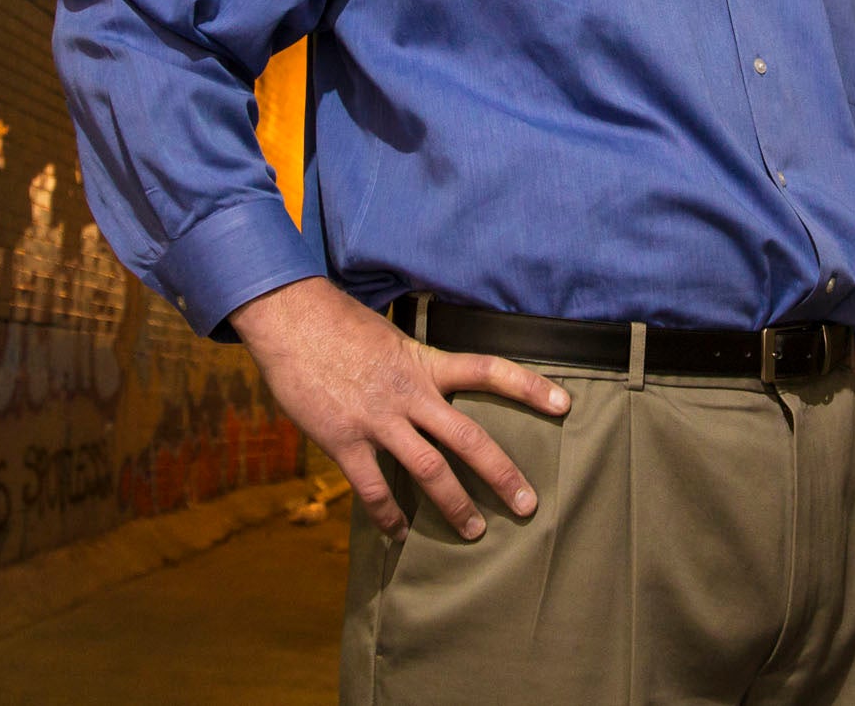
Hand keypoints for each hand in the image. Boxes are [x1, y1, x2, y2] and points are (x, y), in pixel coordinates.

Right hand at [228, 278, 570, 541]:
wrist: (290, 320)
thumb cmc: (338, 325)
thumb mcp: (389, 337)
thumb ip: (413, 365)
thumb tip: (430, 385)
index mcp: (424, 363)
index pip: (489, 370)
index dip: (529, 386)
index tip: (564, 404)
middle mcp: (409, 393)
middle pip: (468, 437)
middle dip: (501, 474)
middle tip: (528, 504)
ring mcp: (378, 419)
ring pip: (428, 469)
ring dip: (453, 505)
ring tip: (472, 532)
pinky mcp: (344, 439)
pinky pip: (372, 487)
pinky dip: (388, 515)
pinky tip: (398, 534)